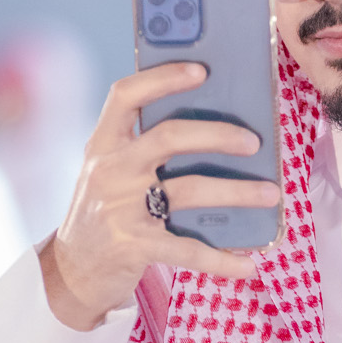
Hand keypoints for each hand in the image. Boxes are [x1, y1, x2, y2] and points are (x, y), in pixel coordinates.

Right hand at [40, 63, 278, 329]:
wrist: (70, 272)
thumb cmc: (102, 215)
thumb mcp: (109, 173)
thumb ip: (142, 151)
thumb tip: (214, 131)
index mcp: (102, 145)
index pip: (125, 95)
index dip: (163, 77)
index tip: (201, 70)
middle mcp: (109, 170)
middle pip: (169, 137)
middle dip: (217, 135)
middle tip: (253, 142)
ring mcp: (120, 209)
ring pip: (189, 190)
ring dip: (237, 192)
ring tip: (271, 194)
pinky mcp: (133, 247)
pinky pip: (188, 251)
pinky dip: (223, 259)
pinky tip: (249, 264)